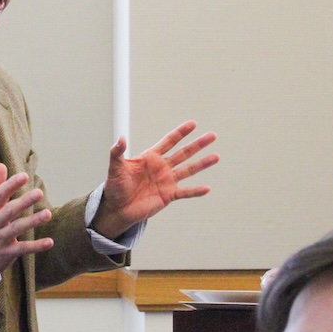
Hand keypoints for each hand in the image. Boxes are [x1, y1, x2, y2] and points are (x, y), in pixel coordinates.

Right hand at [0, 163, 54, 274]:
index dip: (11, 185)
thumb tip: (1, 165)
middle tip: (39, 192)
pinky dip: (36, 246)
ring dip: (32, 221)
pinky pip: (23, 249)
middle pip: (9, 211)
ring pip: (16, 228)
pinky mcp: (7, 253)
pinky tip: (50, 242)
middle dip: (24, 202)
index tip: (24, 176)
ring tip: (48, 214)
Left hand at [91, 120, 217, 239]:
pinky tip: (207, 188)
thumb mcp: (115, 167)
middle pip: (184, 153)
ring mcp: (167, 181)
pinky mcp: (168, 195)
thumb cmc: (115, 186)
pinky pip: (185, 192)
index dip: (181, 132)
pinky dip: (195, 191)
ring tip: (216, 156)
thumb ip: (117, 152)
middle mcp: (162, 167)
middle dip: (198, 144)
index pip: (169, 141)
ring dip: (202, 164)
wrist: (117, 208)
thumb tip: (121, 138)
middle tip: (212, 135)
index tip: (193, 123)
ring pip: (188, 170)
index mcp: (151, 157)